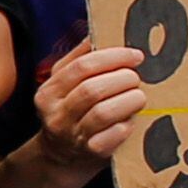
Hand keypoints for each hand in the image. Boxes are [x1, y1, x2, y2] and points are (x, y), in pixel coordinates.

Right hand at [31, 42, 148, 170]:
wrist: (61, 155)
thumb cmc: (72, 111)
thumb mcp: (65, 84)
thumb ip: (79, 58)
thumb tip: (98, 31)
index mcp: (48, 91)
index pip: (82, 67)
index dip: (114, 57)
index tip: (136, 56)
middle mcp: (55, 114)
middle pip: (93, 89)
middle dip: (123, 79)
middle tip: (136, 78)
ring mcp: (71, 135)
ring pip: (104, 112)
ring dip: (129, 100)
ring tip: (138, 97)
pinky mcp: (90, 152)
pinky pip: (113, 136)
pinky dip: (127, 126)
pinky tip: (129, 121)